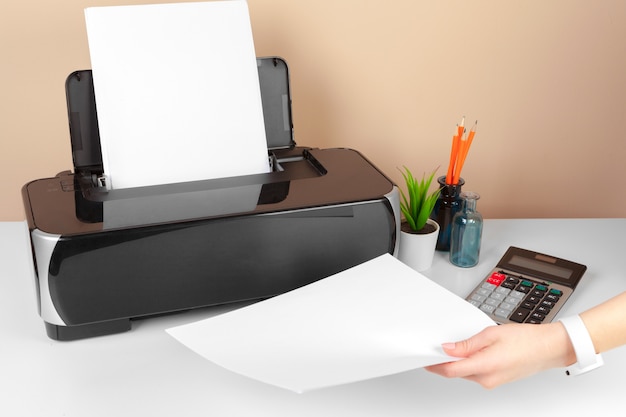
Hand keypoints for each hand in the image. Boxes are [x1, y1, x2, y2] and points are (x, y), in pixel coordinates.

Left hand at [425, 322, 575, 388]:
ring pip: (465, 373)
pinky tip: (469, 353)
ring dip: (457, 362)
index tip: (425, 358)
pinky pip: (475, 373)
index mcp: (484, 366)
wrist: (548, 348)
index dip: (434, 365)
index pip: (450, 370)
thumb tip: (448, 349)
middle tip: (436, 348)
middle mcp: (487, 379)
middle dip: (444, 362)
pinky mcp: (496, 381)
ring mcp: (492, 382)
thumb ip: (467, 344)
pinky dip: (468, 364)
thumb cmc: (526, 339)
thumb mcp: (491, 334)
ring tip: (454, 346)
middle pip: (456, 372)